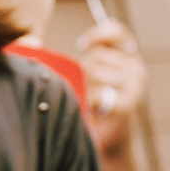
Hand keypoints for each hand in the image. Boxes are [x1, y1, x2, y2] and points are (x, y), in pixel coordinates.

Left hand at [78, 21, 146, 152]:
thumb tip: (32, 40)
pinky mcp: (129, 103)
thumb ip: (79, 53)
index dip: (98, 33)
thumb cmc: (92, 102)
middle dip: (83, 69)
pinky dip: (90, 100)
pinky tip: (91, 107)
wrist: (108, 138)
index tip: (80, 44)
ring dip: (85, 86)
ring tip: (89, 98)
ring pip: (96, 73)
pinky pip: (98, 93)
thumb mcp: (88, 71)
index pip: (117, 32)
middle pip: (98, 55)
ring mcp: (136, 86)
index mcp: (129, 56)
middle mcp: (136, 68)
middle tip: (84, 86)